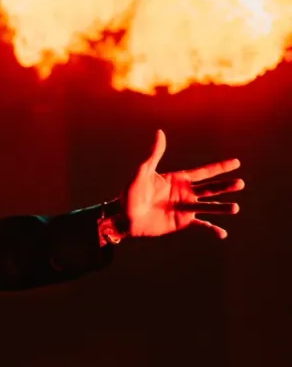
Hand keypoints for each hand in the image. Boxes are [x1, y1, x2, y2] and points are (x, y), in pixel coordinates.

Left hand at [123, 130, 242, 238]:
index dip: (220, 167)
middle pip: (211, 189)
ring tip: (235, 208)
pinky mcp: (182, 223)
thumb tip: (159, 132)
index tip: (236, 162)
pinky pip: (200, 226)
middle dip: (226, 186)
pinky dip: (212, 229)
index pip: (204, 172)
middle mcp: (185, 193)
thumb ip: (154, 154)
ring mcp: (185, 208)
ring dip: (222, 208)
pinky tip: (222, 233)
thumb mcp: (143, 172)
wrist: (125, 217)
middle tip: (241, 184)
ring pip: (209, 207)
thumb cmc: (131, 194)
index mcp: (179, 180)